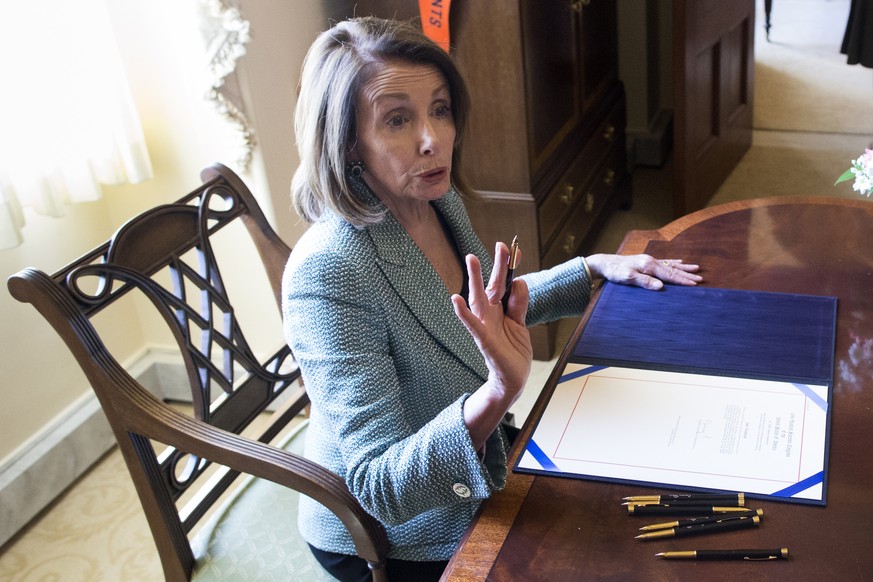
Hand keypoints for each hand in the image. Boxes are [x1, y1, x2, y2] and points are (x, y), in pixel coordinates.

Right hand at [452, 242, 531, 447]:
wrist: (513, 379)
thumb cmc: (513, 350)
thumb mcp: (520, 323)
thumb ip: (518, 304)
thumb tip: (519, 282)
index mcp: (499, 309)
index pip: (505, 284)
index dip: (508, 267)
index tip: (514, 247)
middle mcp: (490, 314)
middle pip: (493, 285)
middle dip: (496, 265)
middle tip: (500, 244)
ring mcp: (485, 326)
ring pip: (480, 299)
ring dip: (475, 279)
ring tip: (472, 259)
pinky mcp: (484, 340)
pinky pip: (473, 325)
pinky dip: (463, 313)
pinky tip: (455, 300)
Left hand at [585, 253, 701, 290]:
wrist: (605, 263)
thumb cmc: (615, 272)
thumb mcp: (628, 278)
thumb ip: (644, 282)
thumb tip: (661, 287)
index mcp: (649, 265)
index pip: (669, 274)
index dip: (682, 280)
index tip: (695, 284)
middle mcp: (651, 261)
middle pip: (673, 269)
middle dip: (687, 274)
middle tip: (701, 279)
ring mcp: (649, 261)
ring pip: (670, 265)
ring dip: (683, 268)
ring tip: (696, 268)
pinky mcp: (646, 262)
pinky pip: (664, 262)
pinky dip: (673, 263)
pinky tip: (679, 262)